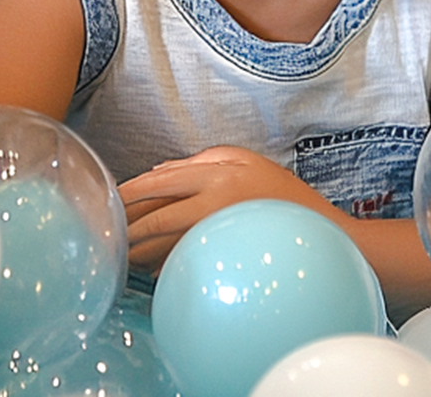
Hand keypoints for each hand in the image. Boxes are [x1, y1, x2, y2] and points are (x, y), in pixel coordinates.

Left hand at [118, 146, 341, 272]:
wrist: (324, 233)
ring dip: (140, 250)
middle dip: (128, 228)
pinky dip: (164, 265)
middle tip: (106, 235)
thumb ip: (203, 160)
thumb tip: (160, 170)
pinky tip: (151, 270)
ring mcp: (221, 232)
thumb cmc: (283, 194)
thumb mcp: (247, 161)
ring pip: (167, 244)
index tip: (109, 200)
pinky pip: (185, 261)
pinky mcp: (225, 257)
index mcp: (218, 173)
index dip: (130, 191)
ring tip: (121, 255)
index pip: (160, 182)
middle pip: (158, 217)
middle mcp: (216, 201)